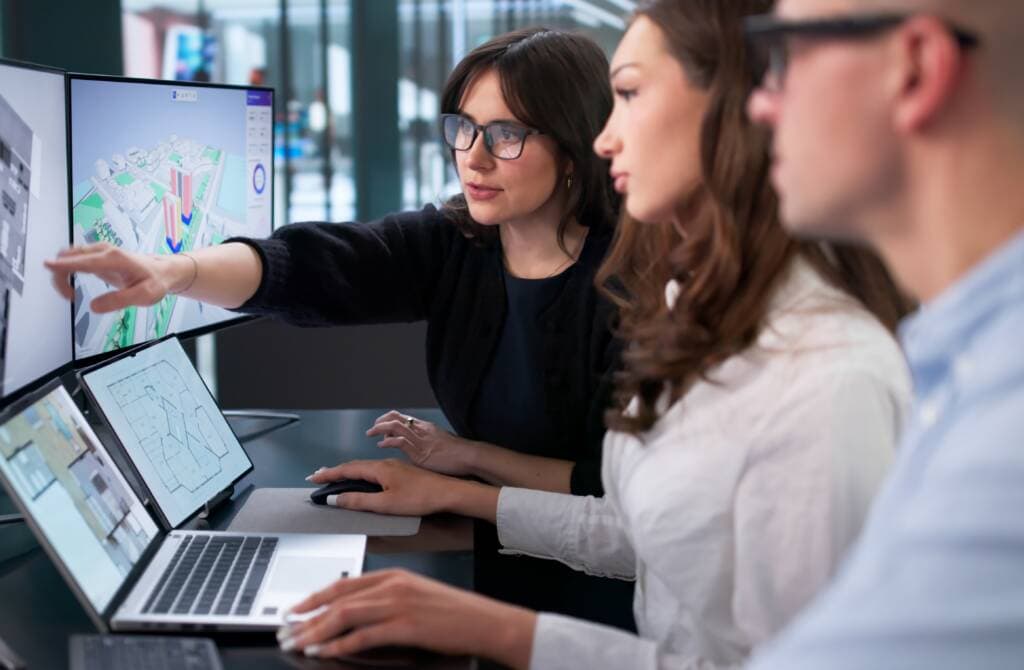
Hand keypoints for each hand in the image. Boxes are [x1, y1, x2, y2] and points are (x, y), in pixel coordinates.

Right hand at [44, 243, 177, 311]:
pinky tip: (71, 287)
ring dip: (61, 274)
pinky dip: (65, 271)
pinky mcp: (96, 257)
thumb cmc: (155, 281)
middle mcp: (103, 251)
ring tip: (70, 294)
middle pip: (69, 256)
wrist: (163, 271)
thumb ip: (119, 301)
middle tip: (68, 297)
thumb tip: (93, 306)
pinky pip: (72, 260)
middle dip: (60, 275)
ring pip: (68, 257)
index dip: (64, 264)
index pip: (83, 260)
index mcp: (114, 258)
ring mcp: (99, 252)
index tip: (47, 266)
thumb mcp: (144, 296)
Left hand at [279, 569, 535, 667]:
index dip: (313, 597)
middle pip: (337, 598)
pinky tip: (324, 651)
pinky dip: (338, 644)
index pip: (343, 583)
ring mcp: (398, 603)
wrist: (484, 621)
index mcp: (393, 575)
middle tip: (284, 631)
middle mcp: (392, 585)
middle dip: (306, 616)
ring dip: (315, 631)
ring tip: (297, 643)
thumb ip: (385, 600)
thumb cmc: (453, 613)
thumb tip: (353, 613)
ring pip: (344, 614)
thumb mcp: (415, 597)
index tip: (293, 610)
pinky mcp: (405, 624)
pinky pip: (362, 635)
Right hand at [307, 459, 456, 516]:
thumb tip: (337, 500)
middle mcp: (385, 464)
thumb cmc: (421, 498)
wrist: (447, 493)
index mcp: (379, 469)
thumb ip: (359, 502)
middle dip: (334, 473)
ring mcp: (394, 468)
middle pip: (354, 466)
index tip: (314, 478)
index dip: (328, 474)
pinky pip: (374, 471)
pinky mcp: (401, 474)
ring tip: (335, 479)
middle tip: (318, 478)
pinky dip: (361, 475)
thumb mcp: (385, 504)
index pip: (347, 470)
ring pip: (364, 468)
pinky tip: (362, 481)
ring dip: (348, 473)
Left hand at [366, 411, 476, 475]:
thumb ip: (427, 443)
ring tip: (371, 434)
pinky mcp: (420, 451)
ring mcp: (420, 440)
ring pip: (395, 426)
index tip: (380, 424)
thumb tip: (418, 449)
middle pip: (396, 418)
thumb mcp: (440, 442)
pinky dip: (388, 442)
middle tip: (372, 429)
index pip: (402, 417)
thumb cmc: (458, 453)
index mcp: (425, 427)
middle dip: (380, 422)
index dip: (388, 419)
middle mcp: (421, 430)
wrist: (469, 456)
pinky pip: (400, 442)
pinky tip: (381, 445)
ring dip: (380, 429)